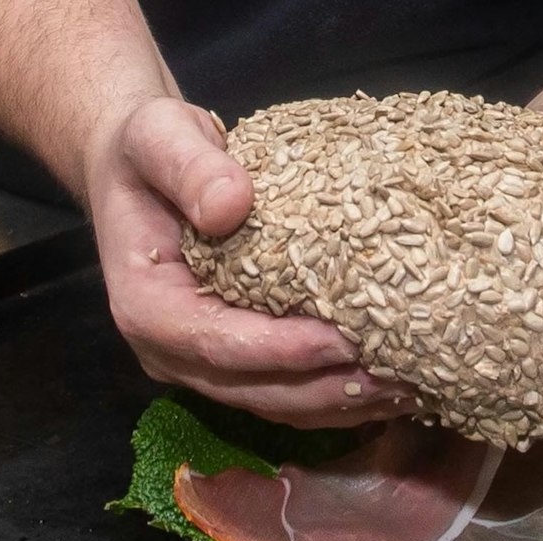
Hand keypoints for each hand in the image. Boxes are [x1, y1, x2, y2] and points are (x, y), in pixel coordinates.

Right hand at [82, 96, 413, 428]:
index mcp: (145, 305)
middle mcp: (166, 350)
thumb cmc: (146, 148)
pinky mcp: (227, 362)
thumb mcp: (158, 136)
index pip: (217, 343)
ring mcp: (196, 363)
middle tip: (402, 377)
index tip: (346, 340)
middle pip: (252, 388)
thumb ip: (188, 167)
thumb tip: (232, 205)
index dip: (283, 349)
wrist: (134, 169)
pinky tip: (386, 380)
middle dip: (326, 388)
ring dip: (339, 400)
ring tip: (409, 386)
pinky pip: (282, 390)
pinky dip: (332, 391)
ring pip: (272, 401)